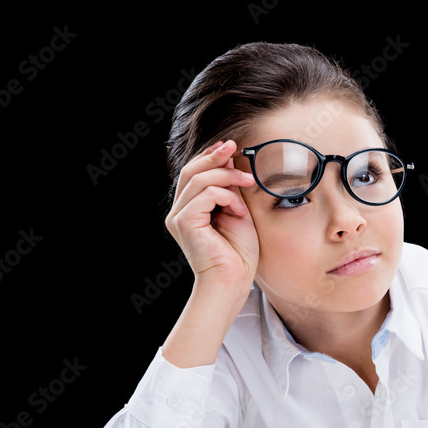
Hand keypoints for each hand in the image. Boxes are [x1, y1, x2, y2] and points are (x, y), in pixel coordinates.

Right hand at [165, 139, 258, 290]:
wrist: (234, 281)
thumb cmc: (238, 254)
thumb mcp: (237, 211)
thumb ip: (230, 188)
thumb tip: (229, 159)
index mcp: (189, 209)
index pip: (194, 173)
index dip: (210, 155)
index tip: (230, 146)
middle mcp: (179, 212)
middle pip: (191, 171)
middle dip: (214, 156)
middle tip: (235, 147)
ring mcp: (179, 218)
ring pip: (198, 180)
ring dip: (227, 177)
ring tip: (248, 183)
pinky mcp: (185, 223)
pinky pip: (205, 195)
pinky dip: (227, 197)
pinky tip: (239, 210)